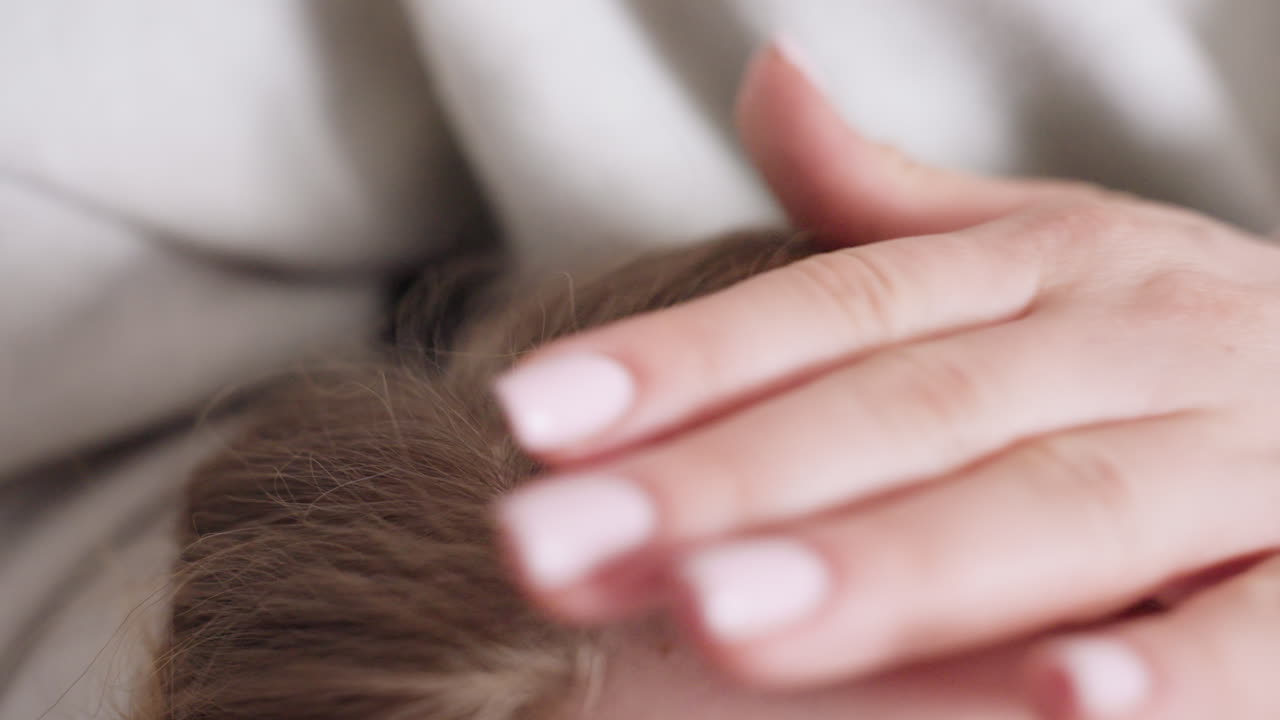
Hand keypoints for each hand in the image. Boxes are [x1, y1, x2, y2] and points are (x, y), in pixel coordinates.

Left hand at [493, 43, 1279, 718]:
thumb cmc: (1182, 333)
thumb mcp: (1053, 243)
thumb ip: (895, 202)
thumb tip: (766, 78)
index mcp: (1047, 268)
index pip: (832, 306)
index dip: (677, 361)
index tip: (529, 419)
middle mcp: (1132, 344)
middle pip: (904, 410)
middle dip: (727, 482)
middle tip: (556, 544)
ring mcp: (1245, 457)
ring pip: (1051, 507)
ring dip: (886, 566)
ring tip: (718, 619)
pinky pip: (1260, 631)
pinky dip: (1167, 673)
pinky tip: (1051, 706)